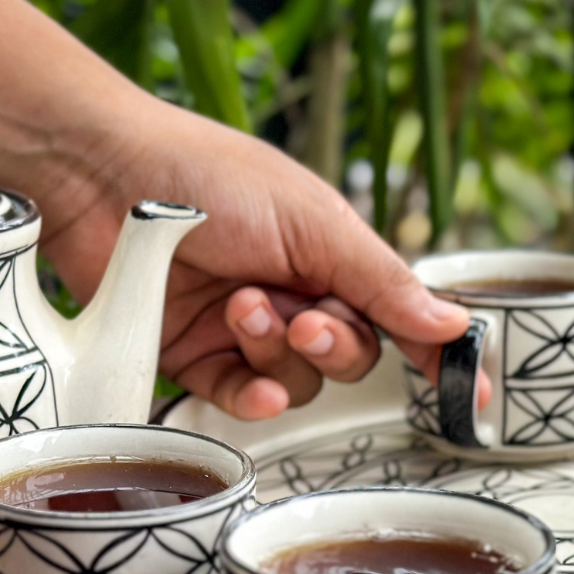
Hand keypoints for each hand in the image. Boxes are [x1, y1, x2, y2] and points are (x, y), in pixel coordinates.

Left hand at [39, 93, 490, 419]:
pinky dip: (253, 394)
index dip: (433, 352)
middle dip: (333, 345)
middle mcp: (293, 293)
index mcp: (330, 254)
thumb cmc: (209, 176)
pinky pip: (242, 397)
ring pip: (298, 381)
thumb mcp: (311, 222)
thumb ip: (381, 281)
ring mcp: (244, 329)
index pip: (396, 314)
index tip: (470, 392)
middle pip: (349, 356)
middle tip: (305, 319)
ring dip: (279, 355)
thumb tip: (453, 323)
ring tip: (244, 308)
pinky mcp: (194, 355)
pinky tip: (251, 382)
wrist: (104, 176)